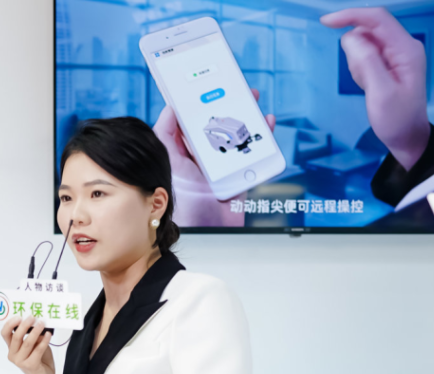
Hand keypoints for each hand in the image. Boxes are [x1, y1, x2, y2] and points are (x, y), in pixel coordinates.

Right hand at [1, 315, 54, 373]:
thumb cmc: (40, 360)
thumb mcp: (35, 345)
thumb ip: (34, 337)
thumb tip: (37, 324)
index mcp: (11, 348)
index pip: (5, 334)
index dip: (10, 324)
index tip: (19, 316)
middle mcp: (13, 355)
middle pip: (16, 337)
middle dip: (25, 325)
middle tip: (33, 317)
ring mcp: (20, 361)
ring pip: (27, 343)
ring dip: (36, 331)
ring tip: (42, 324)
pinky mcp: (30, 365)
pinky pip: (37, 350)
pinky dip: (44, 341)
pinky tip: (49, 335)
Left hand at [153, 91, 275, 227]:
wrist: (204, 230)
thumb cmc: (181, 200)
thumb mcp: (169, 160)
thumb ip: (166, 133)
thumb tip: (170, 107)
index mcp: (186, 151)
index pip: (193, 121)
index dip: (200, 103)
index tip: (207, 83)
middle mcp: (205, 157)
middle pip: (219, 124)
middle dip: (228, 104)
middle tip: (235, 85)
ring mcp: (225, 165)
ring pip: (239, 134)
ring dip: (248, 115)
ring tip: (252, 98)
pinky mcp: (243, 174)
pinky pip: (256, 150)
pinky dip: (265, 136)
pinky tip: (267, 123)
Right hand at [321, 7, 429, 170]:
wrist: (407, 137)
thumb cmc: (397, 120)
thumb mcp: (380, 93)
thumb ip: (366, 62)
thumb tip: (350, 37)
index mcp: (406, 49)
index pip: (377, 18)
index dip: (351, 15)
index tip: (325, 21)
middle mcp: (403, 46)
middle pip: (368, 31)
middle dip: (355, 52)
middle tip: (362, 79)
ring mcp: (396, 53)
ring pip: (363, 43)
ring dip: (357, 62)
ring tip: (368, 85)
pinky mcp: (388, 62)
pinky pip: (365, 55)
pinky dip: (359, 68)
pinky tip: (368, 85)